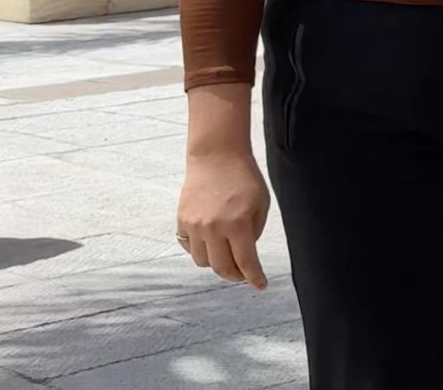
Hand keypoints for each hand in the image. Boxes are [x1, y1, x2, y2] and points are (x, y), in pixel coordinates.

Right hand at [177, 149, 271, 289]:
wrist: (216, 156)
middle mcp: (213, 228)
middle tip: (243, 275)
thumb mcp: (261, 205)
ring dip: (216, 264)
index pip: (246, 262)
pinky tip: (211, 244)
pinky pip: (189, 247)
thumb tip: (245, 254)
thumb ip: (254, 232)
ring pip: (203, 262)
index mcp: (238, 224)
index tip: (260, 286)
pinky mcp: (182, 221)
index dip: (254, 278)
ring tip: (227, 256)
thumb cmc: (244, 178)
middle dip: (235, 276)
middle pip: (221, 268)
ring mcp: (195, 226)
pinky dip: (201, 251)